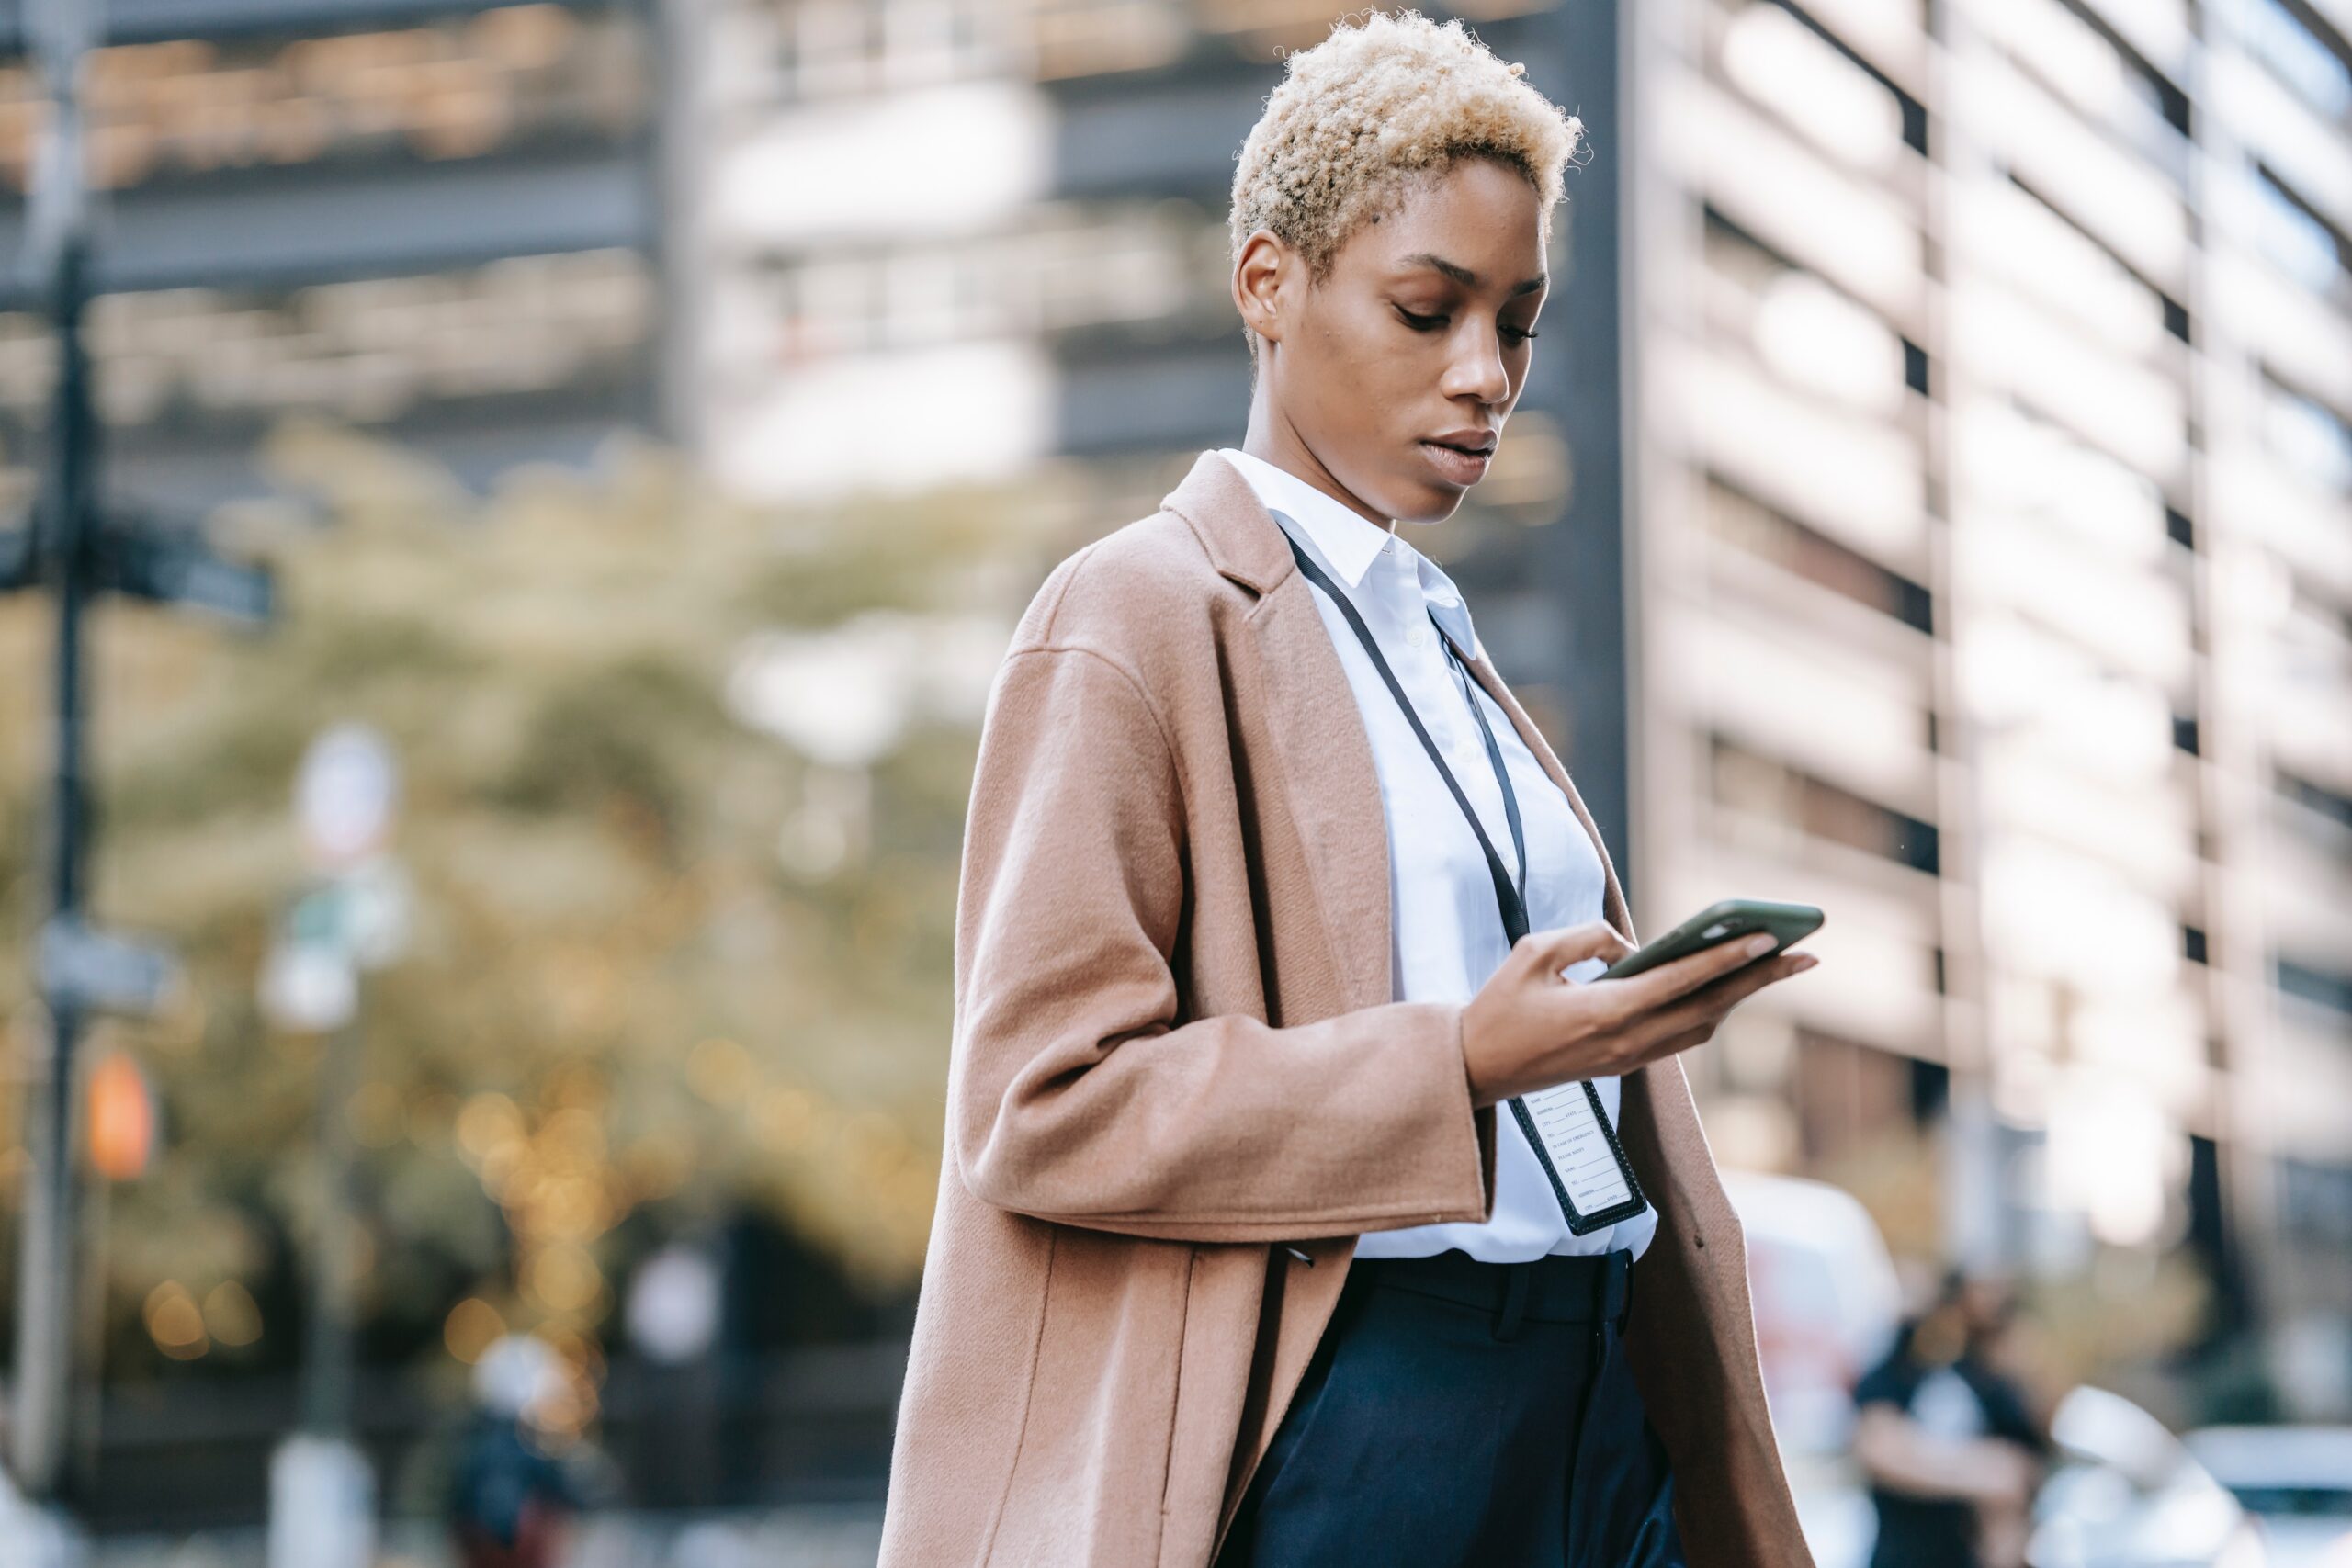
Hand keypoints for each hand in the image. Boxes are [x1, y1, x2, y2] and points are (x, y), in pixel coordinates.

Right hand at [1459, 920, 1817, 1106]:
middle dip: (1760, 981)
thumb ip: (1587, 938)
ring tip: (1776, 967)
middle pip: (1710, 1008)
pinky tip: (1726, 989)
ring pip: (1701, 1027)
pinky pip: (1681, 1037)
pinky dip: (1711, 1010)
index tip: (1768, 939)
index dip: (1727, 959)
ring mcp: (1628, 1059)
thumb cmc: (1499, 1006)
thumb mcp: (1533, 953)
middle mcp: (1626, 1042)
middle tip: (1806, 955)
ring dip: (1741, 997)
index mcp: (1604, 1012)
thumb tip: (1630, 946)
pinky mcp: (1623, 1064)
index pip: (1681, 982)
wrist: (1476, 1070)